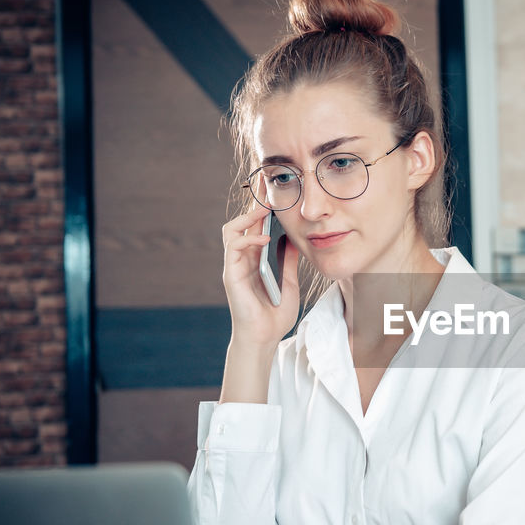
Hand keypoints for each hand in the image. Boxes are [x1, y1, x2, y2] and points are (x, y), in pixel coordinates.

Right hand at [221, 205, 300, 347]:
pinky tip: (264, 238)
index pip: (256, 227)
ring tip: (264, 209)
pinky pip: (234, 248)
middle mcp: (243, 259)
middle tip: (267, 186)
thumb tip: (293, 237)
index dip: (263, 208)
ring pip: (232, 230)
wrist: (265, 338)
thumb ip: (288, 260)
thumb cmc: (275, 314)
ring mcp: (235, 266)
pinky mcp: (231, 275)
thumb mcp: (290, 281)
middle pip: (243, 222)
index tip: (275, 191)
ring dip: (247, 217)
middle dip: (254, 203)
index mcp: (256, 259)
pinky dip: (248, 239)